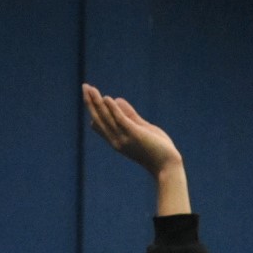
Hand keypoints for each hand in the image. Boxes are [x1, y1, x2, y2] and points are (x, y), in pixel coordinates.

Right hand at [82, 84, 191, 215]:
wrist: (168, 165)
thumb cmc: (157, 149)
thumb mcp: (142, 128)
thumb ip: (130, 115)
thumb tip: (117, 99)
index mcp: (118, 140)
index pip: (99, 126)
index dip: (94, 112)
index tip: (90, 97)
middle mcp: (117, 140)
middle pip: (99, 119)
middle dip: (91, 102)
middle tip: (84, 86)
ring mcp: (124, 138)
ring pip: (106, 118)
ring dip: (97, 102)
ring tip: (90, 88)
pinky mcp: (134, 134)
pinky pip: (120, 120)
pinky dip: (112, 109)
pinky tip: (106, 98)